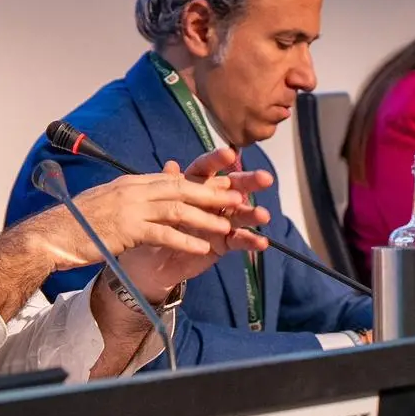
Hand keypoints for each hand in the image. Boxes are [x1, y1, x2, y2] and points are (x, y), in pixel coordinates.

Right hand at [32, 168, 253, 276]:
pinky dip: (185, 239)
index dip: (201, 183)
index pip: (172, 179)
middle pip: (181, 188)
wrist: (50, 236)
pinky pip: (162, 233)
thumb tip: (145, 198)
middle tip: (239, 198)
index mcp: (130, 184)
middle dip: (212, 194)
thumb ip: (129, 199)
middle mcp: (132, 190)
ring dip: (205, 217)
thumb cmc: (75, 224)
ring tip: (228, 225)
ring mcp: (129, 208)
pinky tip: (203, 248)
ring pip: (177, 209)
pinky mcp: (125, 229)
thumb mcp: (106, 204)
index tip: (224, 185)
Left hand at [120, 152, 271, 300]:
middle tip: (265, 178)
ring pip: (239, 215)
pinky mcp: (223, 243)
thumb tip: (171, 165)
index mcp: (194, 186)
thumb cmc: (154, 227)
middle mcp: (211, 201)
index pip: (206, 170)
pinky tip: (261, 242)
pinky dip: (250, 241)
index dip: (217, 161)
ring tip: (263, 215)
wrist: (149, 262)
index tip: (230, 154)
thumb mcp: (157, 207)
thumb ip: (167, 186)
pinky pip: (238, 241)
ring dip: (252, 214)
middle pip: (231, 188)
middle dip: (248, 183)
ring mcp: (219, 222)